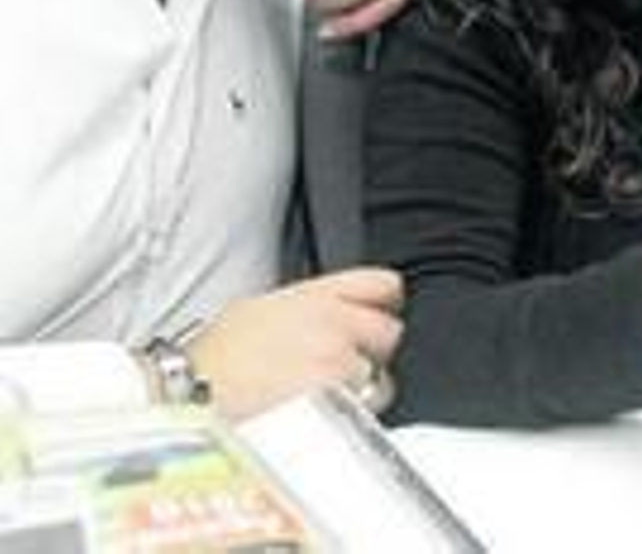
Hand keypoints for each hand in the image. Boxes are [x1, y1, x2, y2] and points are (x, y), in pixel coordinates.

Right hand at [187, 267, 404, 420]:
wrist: (185, 404)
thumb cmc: (208, 365)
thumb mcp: (253, 312)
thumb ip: (302, 307)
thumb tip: (325, 312)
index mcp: (313, 295)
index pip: (382, 284)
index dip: (383, 303)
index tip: (376, 316)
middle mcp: (333, 323)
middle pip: (389, 333)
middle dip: (371, 352)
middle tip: (341, 368)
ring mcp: (338, 364)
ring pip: (382, 379)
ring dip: (362, 391)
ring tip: (319, 402)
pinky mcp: (337, 404)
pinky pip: (365, 414)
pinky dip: (350, 420)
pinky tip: (317, 422)